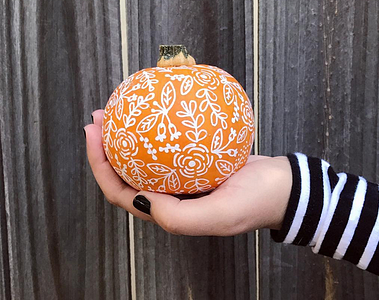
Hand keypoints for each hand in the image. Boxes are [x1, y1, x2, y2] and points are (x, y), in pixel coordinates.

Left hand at [84, 110, 291, 235]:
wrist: (283, 188)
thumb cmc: (254, 202)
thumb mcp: (219, 215)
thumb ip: (179, 217)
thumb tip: (141, 197)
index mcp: (167, 212)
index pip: (121, 193)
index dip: (101, 167)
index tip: (95, 134)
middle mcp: (169, 196)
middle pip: (127, 171)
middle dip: (107, 147)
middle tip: (101, 117)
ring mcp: (182, 177)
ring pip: (146, 156)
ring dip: (128, 134)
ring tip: (120, 108)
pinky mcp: (195, 161)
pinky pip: (170, 143)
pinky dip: (159, 127)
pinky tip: (158, 107)